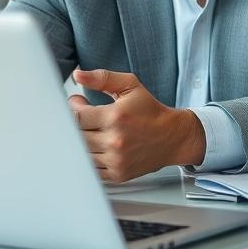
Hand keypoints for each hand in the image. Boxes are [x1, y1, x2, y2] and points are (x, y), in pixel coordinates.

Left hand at [68, 68, 204, 182]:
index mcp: (116, 117)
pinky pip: (91, 169)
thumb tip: (78, 75)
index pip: (76, 117)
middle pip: (76, 136)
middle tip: (86, 117)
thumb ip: (103, 78)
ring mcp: (116, 160)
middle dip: (77, 125)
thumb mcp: (131, 86)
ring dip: (83, 142)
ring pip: (82, 153)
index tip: (79, 104)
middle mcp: (115, 140)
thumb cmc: (152, 111)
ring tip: (96, 131)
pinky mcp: (118, 174)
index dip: (73, 109)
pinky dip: (91, 159)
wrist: (173, 137)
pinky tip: (101, 147)